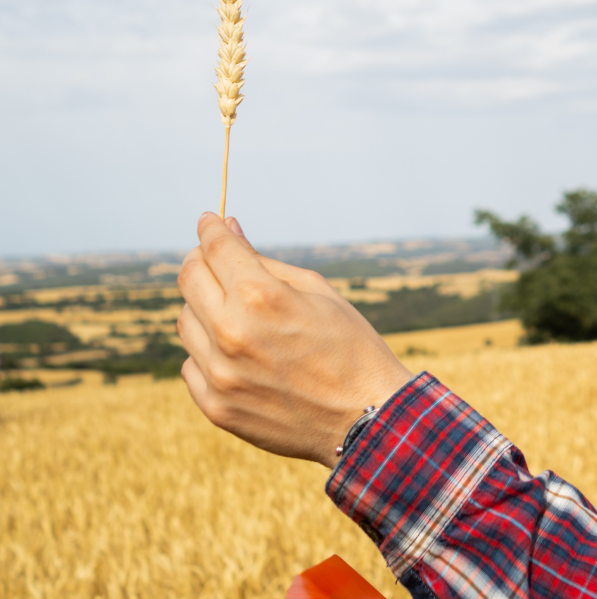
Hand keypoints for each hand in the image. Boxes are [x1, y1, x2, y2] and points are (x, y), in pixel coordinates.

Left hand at [176, 213, 413, 467]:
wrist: (368, 419)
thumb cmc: (351, 348)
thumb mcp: (318, 292)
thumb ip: (266, 262)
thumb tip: (228, 231)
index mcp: (261, 296)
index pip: (214, 246)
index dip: (211, 228)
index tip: (211, 221)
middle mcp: (231, 332)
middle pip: (189, 278)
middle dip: (201, 262)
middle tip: (217, 262)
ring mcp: (219, 373)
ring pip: (185, 322)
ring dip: (205, 311)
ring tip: (239, 318)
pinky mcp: (216, 406)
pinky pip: (191, 365)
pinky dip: (209, 354)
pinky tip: (240, 356)